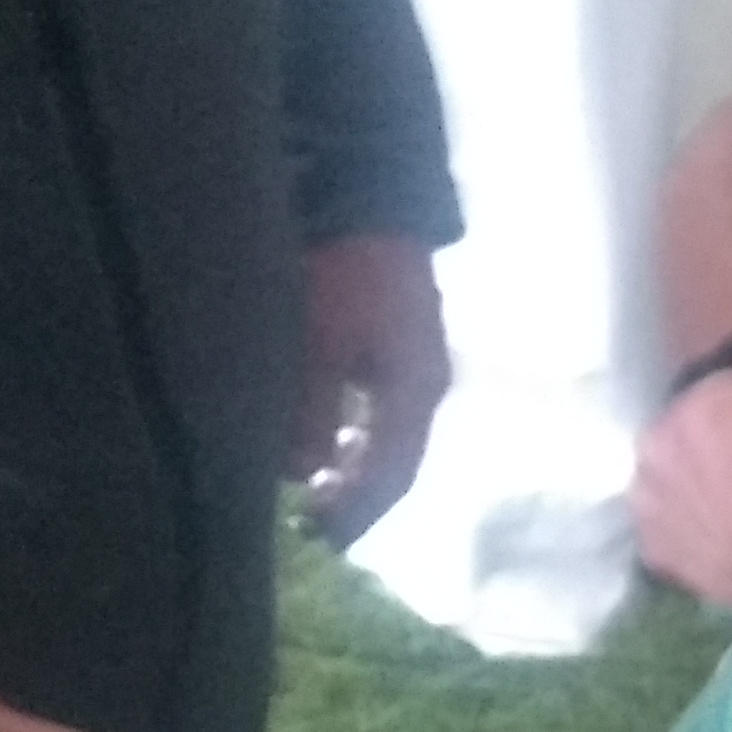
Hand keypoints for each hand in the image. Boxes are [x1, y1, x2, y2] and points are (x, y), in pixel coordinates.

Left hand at [293, 235, 451, 548]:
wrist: (368, 196)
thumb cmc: (345, 272)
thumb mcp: (321, 345)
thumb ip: (315, 413)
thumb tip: (306, 472)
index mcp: (416, 391)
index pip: (394, 474)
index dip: (359, 511)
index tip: (319, 535)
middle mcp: (424, 385)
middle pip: (396, 461)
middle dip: (354, 495)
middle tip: (309, 520)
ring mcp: (414, 363)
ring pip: (387, 436)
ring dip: (351, 465)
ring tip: (312, 483)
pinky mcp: (396, 343)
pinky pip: (378, 409)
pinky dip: (352, 432)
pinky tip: (325, 434)